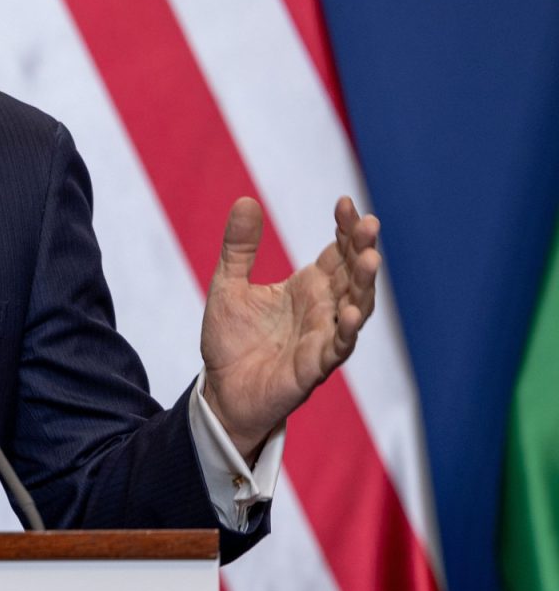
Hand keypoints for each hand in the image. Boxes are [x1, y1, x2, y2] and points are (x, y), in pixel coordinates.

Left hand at [200, 196, 379, 460]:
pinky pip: (338, 348)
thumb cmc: (232, 340)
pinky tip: (350, 312)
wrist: (221, 390)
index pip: (337, 252)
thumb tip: (246, 200)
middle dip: (363, 248)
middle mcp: (323, 309)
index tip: (345, 202)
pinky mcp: (314, 367)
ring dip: (365, 284)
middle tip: (369, 223)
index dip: (345, 228)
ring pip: (356, 307)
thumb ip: (239, 248)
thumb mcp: (228, 286)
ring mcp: (323, 337)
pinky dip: (347, 330)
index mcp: (308, 287)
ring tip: (370, 258)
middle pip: (353, 274)